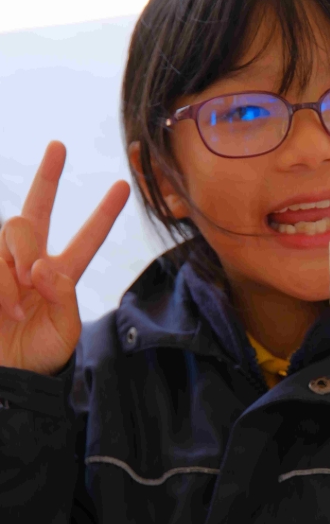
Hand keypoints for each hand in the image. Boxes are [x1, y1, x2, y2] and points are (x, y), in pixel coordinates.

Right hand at [0, 141, 129, 375]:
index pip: (86, 239)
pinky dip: (1, 284)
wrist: (5, 376)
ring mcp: (1, 264)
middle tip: (59, 147)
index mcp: (60, 276)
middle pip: (37, 209)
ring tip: (20, 302)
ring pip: (13, 230)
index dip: (103, 214)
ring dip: (21, 260)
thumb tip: (43, 266)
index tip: (124, 186)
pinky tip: (6, 308)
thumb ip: (63, 298)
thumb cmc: (37, 356)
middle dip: (47, 176)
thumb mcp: (64, 333)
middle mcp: (29, 263)